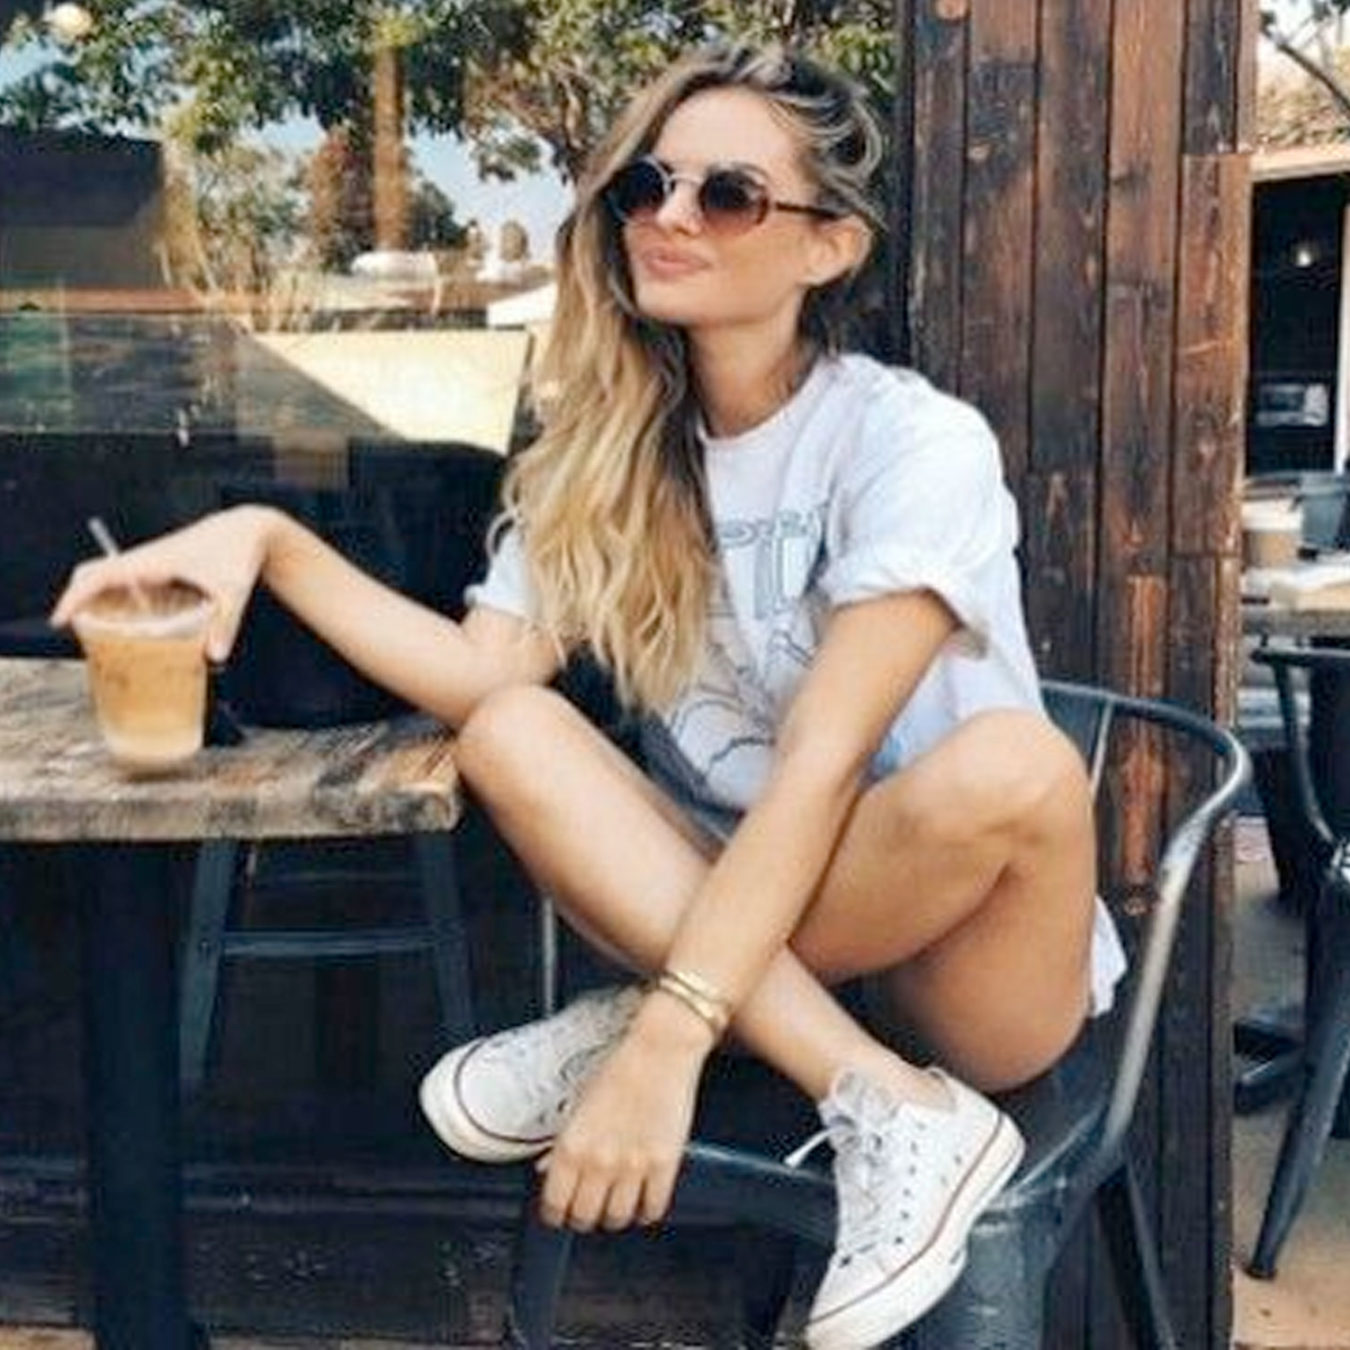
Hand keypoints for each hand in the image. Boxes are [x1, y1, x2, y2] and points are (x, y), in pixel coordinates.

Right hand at [50, 506, 279, 663]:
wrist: (248, 528)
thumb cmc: (238, 550)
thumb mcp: (234, 590)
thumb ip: (225, 625)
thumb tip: (214, 657)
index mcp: (153, 560)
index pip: (100, 574)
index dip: (76, 596)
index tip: (60, 619)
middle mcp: (146, 559)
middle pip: (95, 573)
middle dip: (78, 598)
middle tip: (74, 629)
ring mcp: (152, 561)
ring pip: (109, 575)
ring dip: (96, 598)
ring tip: (96, 632)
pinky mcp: (162, 565)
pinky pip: (128, 579)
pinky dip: (118, 596)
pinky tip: (129, 622)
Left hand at [538, 995, 711, 1231]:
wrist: (661, 1049)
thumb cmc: (620, 1068)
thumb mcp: (578, 1102)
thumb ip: (562, 1142)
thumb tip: (547, 1169)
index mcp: (571, 1145)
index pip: (554, 1205)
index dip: (556, 1214)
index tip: (560, 1212)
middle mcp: (599, 1161)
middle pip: (585, 1218)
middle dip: (584, 1216)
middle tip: (589, 1205)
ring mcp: (633, 1166)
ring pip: (617, 1219)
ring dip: (615, 1214)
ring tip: (617, 1201)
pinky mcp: (664, 1165)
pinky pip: (652, 1209)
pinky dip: (646, 1210)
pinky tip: (643, 1198)